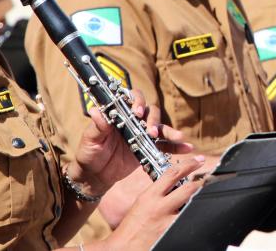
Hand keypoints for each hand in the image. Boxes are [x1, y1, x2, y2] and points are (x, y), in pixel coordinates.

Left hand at [69, 89, 192, 195]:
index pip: (132, 99)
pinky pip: (165, 146)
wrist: (95, 176)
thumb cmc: (89, 154)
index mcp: (119, 115)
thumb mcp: (90, 140)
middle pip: (150, 112)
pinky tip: (187, 148)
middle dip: (153, 119)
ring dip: (169, 131)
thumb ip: (97, 126)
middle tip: (151, 132)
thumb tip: (95, 110)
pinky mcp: (149, 148)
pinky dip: (176, 147)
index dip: (138, 102)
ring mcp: (142, 135)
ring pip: (160, 127)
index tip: (137, 112)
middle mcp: (133, 121)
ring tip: (178, 137)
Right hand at [101, 159, 202, 248]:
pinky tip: (195, 218)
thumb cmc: (131, 227)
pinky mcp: (172, 234)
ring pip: (192, 205)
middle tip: (209, 179)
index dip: (189, 164)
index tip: (199, 160)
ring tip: (203, 199)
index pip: (172, 173)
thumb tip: (175, 186)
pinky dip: (193, 218)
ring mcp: (167, 222)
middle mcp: (160, 207)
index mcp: (150, 196)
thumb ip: (158, 193)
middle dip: (201, 182)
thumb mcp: (141, 204)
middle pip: (188, 189)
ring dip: (198, 201)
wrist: (122, 248)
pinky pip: (188, 222)